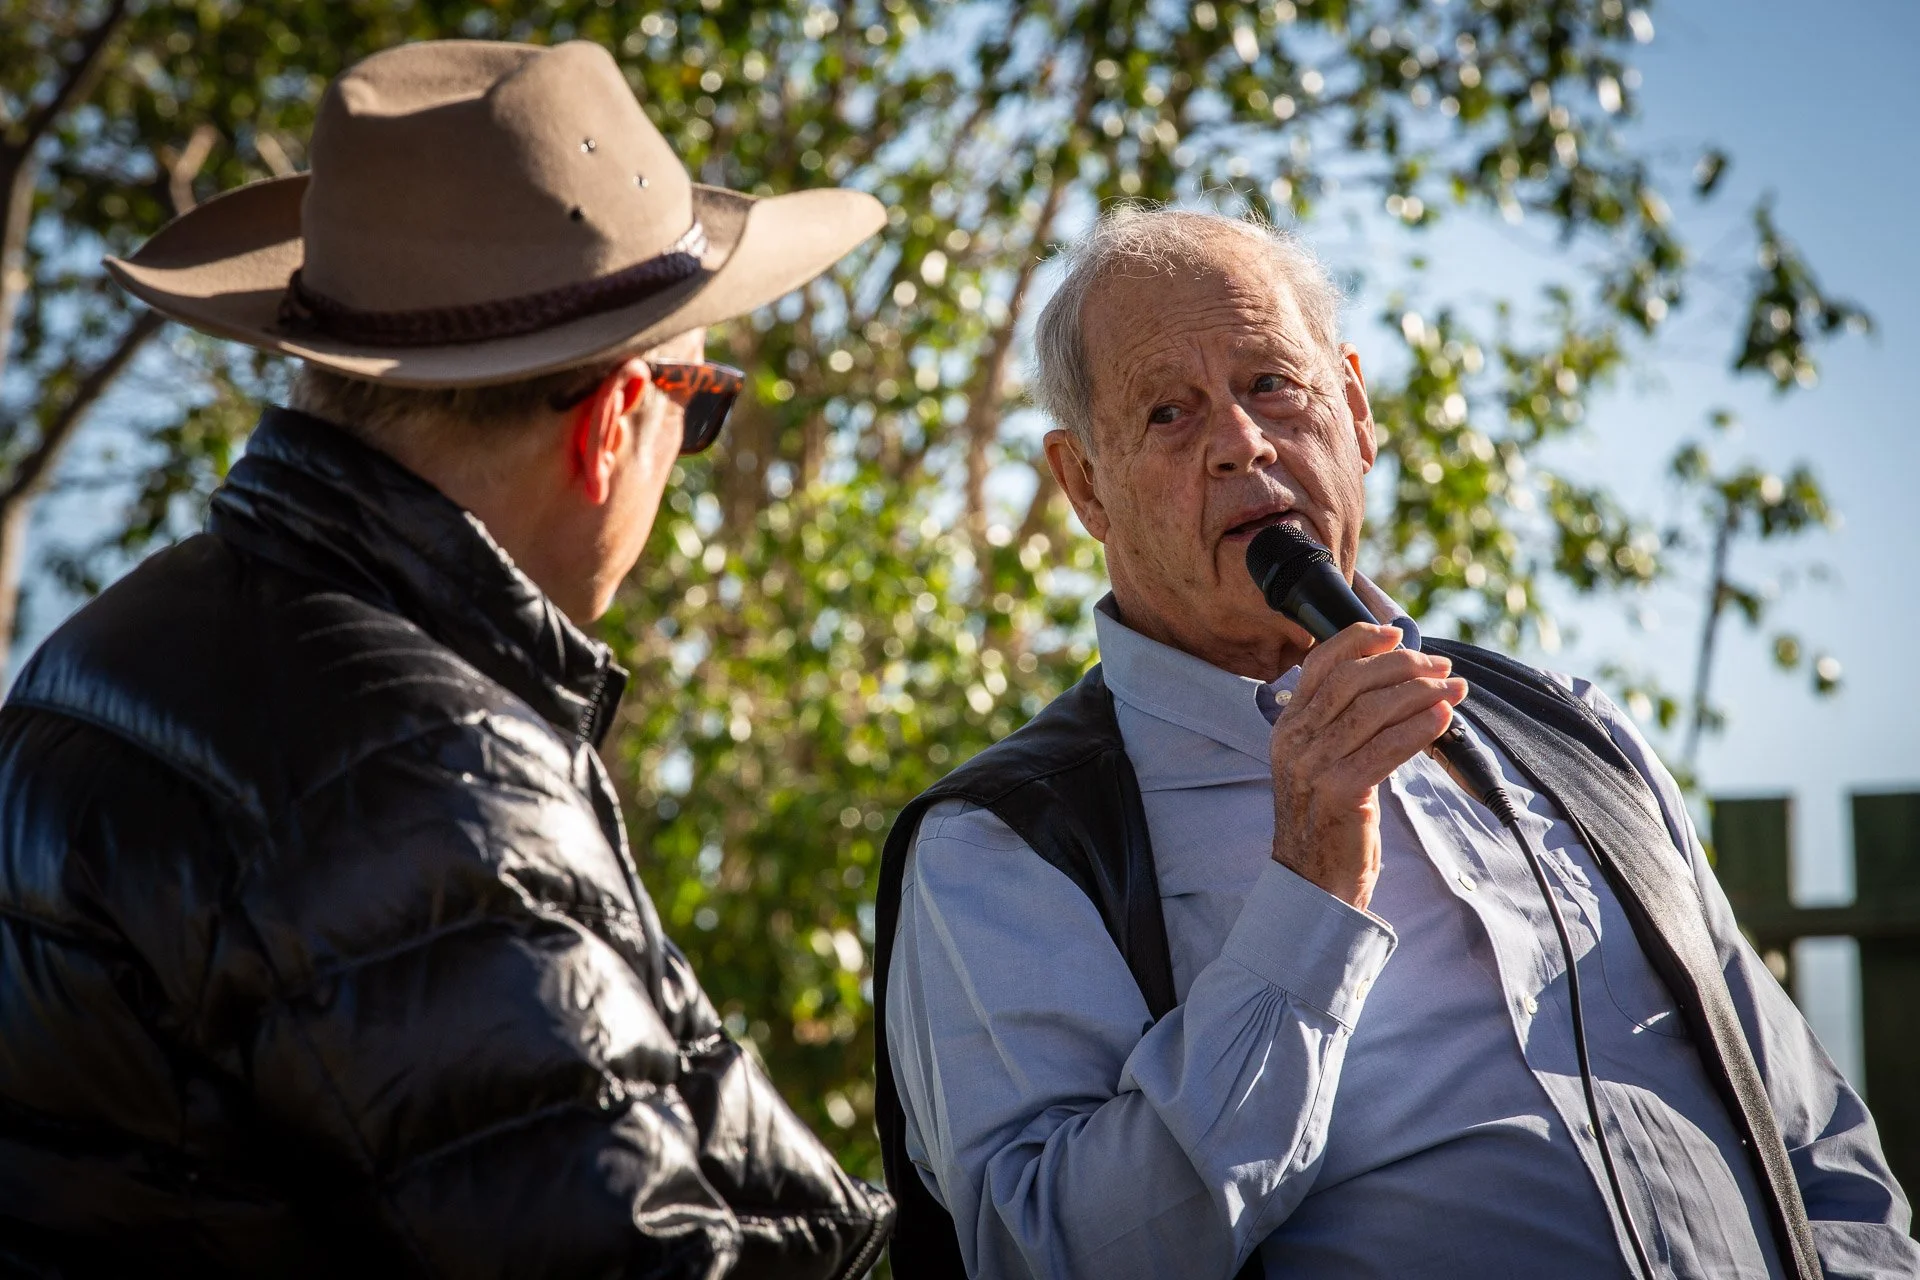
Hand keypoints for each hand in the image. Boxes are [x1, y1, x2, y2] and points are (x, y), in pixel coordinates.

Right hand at [1268, 623, 1466, 910]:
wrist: (1314, 880)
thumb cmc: (1330, 820)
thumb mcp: (1324, 762)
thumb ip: (1345, 724)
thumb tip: (1399, 684)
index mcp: (1288, 727)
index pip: (1319, 664)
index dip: (1359, 640)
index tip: (1396, 633)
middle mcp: (1294, 741)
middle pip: (1351, 680)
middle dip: (1402, 665)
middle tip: (1440, 666)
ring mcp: (1313, 766)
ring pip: (1371, 710)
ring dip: (1420, 693)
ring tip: (1453, 690)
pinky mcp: (1339, 792)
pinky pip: (1385, 749)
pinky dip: (1418, 729)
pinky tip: (1442, 720)